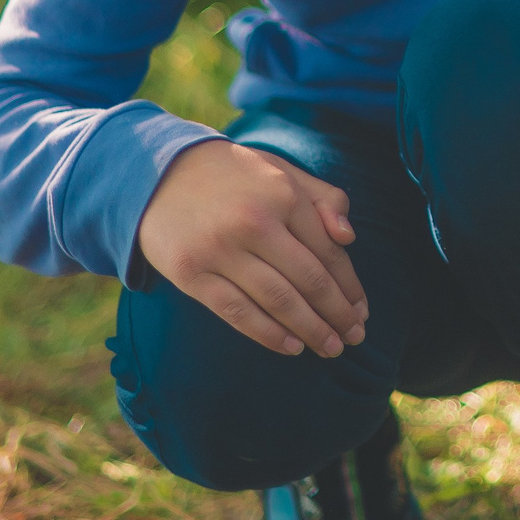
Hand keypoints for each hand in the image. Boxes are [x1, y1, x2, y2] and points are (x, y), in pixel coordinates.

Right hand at [136, 141, 367, 356]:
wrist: (158, 174)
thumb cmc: (234, 177)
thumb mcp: (282, 171)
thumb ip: (324, 197)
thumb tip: (349, 237)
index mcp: (283, 194)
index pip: (328, 251)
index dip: (349, 286)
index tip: (362, 310)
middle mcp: (254, 222)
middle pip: (308, 280)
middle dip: (336, 314)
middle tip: (354, 337)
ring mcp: (220, 249)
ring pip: (278, 300)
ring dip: (310, 330)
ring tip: (330, 348)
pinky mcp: (191, 273)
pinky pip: (238, 311)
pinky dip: (268, 334)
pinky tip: (292, 347)